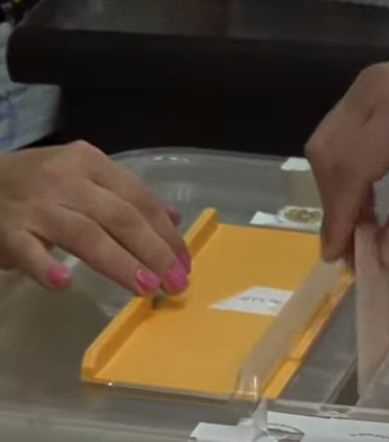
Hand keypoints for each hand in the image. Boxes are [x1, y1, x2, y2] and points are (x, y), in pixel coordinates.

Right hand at [0, 141, 189, 294]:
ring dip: (120, 262)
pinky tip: (64, 283)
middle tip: (175, 283)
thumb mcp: (84, 179)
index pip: (140, 199)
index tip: (185, 264)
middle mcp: (66, 179)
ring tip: (146, 288)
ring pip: (85, 233)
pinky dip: (45, 266)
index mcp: (91, 164)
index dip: (166, 234)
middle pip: (120, 217)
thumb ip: (125, 198)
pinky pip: (28, 249)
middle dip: (153, 252)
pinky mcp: (6, 229)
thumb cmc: (37, 184)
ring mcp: (35, 204)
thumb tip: (173, 220)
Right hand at [306, 53, 388, 265]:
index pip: (350, 170)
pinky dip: (342, 165)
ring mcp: (365, 84)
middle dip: (333, 205)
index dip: (339, 217)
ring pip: (325, 142)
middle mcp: (369, 92)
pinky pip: (338, 129)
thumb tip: (383, 256)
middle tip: (349, 246)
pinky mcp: (368, 85)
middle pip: (327, 156)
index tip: (338, 256)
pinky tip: (362, 193)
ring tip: (356, 224)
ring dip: (334, 186)